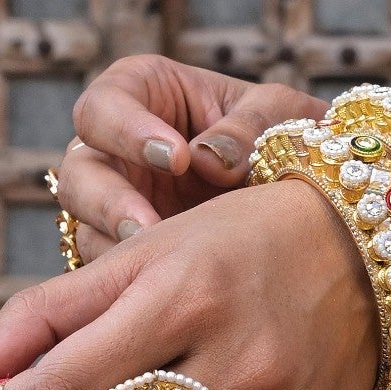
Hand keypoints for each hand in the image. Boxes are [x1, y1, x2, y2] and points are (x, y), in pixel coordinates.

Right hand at [53, 55, 324, 257]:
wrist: (310, 193)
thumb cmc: (284, 134)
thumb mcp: (281, 116)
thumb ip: (250, 127)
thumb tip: (208, 161)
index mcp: (142, 96)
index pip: (103, 106)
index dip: (127, 130)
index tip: (176, 157)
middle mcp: (115, 151)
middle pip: (80, 171)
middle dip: (108, 200)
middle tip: (148, 226)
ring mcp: (115, 206)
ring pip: (86, 227)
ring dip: (117, 249)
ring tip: (157, 266)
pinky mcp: (127, 255)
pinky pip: (110, 275)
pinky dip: (132, 284)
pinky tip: (165, 293)